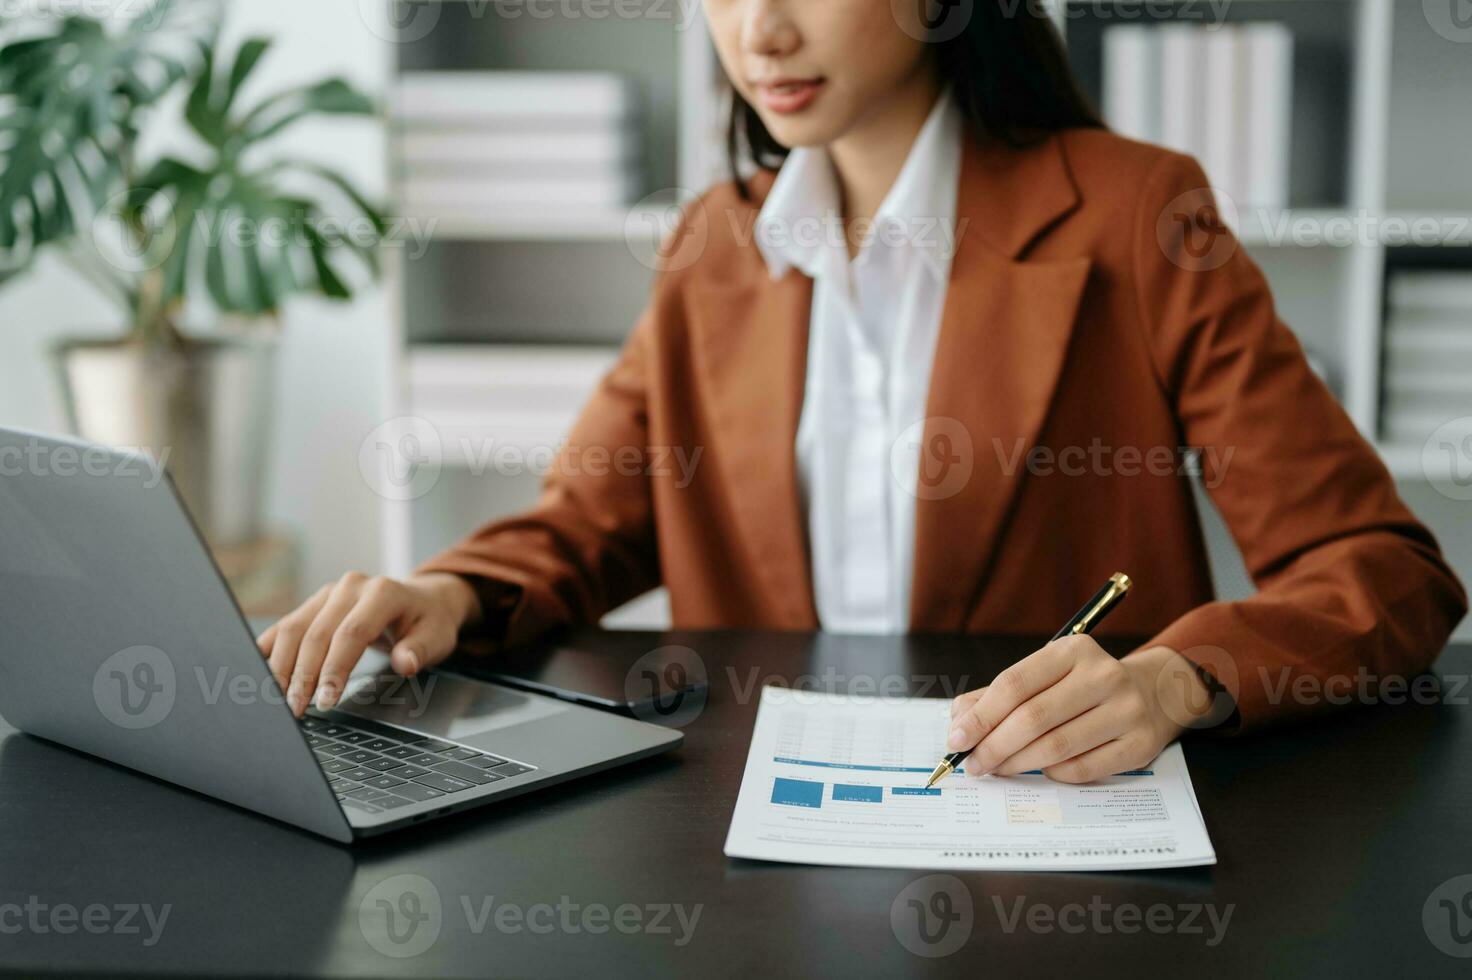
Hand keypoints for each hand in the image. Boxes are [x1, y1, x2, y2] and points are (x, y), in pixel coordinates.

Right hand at [256, 572, 482, 717]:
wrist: (421, 600)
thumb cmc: (428, 622)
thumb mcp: (437, 637)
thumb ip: (420, 651)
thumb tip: (405, 663)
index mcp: (382, 592)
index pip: (351, 633)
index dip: (334, 669)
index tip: (324, 700)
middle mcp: (351, 587)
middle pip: (316, 633)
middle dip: (303, 676)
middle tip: (296, 710)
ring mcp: (328, 593)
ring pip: (293, 629)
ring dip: (281, 667)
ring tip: (277, 700)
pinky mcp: (313, 603)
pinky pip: (285, 626)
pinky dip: (270, 650)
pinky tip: (260, 673)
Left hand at [945, 637, 1210, 782]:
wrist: (1155, 693)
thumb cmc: (1084, 686)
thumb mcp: (1047, 674)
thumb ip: (1000, 694)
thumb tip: (959, 721)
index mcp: (1073, 651)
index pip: (1015, 684)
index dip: (980, 715)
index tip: (956, 739)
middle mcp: (1103, 676)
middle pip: (1033, 718)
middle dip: (994, 746)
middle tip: (974, 764)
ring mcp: (1126, 711)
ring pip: (1056, 747)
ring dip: (1017, 764)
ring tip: (997, 769)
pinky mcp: (1140, 745)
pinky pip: (1083, 769)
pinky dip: (1053, 774)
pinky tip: (1041, 771)